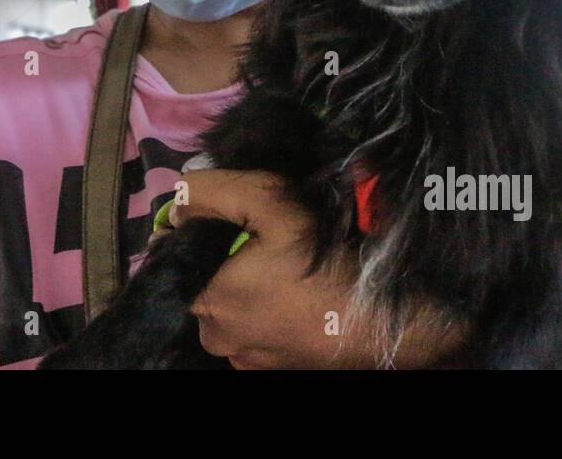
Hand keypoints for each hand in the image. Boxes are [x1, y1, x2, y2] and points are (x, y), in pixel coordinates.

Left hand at [168, 169, 377, 368]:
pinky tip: (297, 296)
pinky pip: (259, 333)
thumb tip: (181, 194)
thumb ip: (216, 192)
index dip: (199, 235)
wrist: (383, 320)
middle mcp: (218, 337)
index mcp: (206, 301)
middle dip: (226, 264)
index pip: (178, 262)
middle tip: (265, 244)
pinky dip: (270, 313)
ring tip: (285, 269)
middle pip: (207, 286)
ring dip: (250, 290)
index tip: (230, 223)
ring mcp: (248, 359)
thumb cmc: (321, 263)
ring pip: (234, 312)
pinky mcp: (276, 367)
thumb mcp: (269, 203)